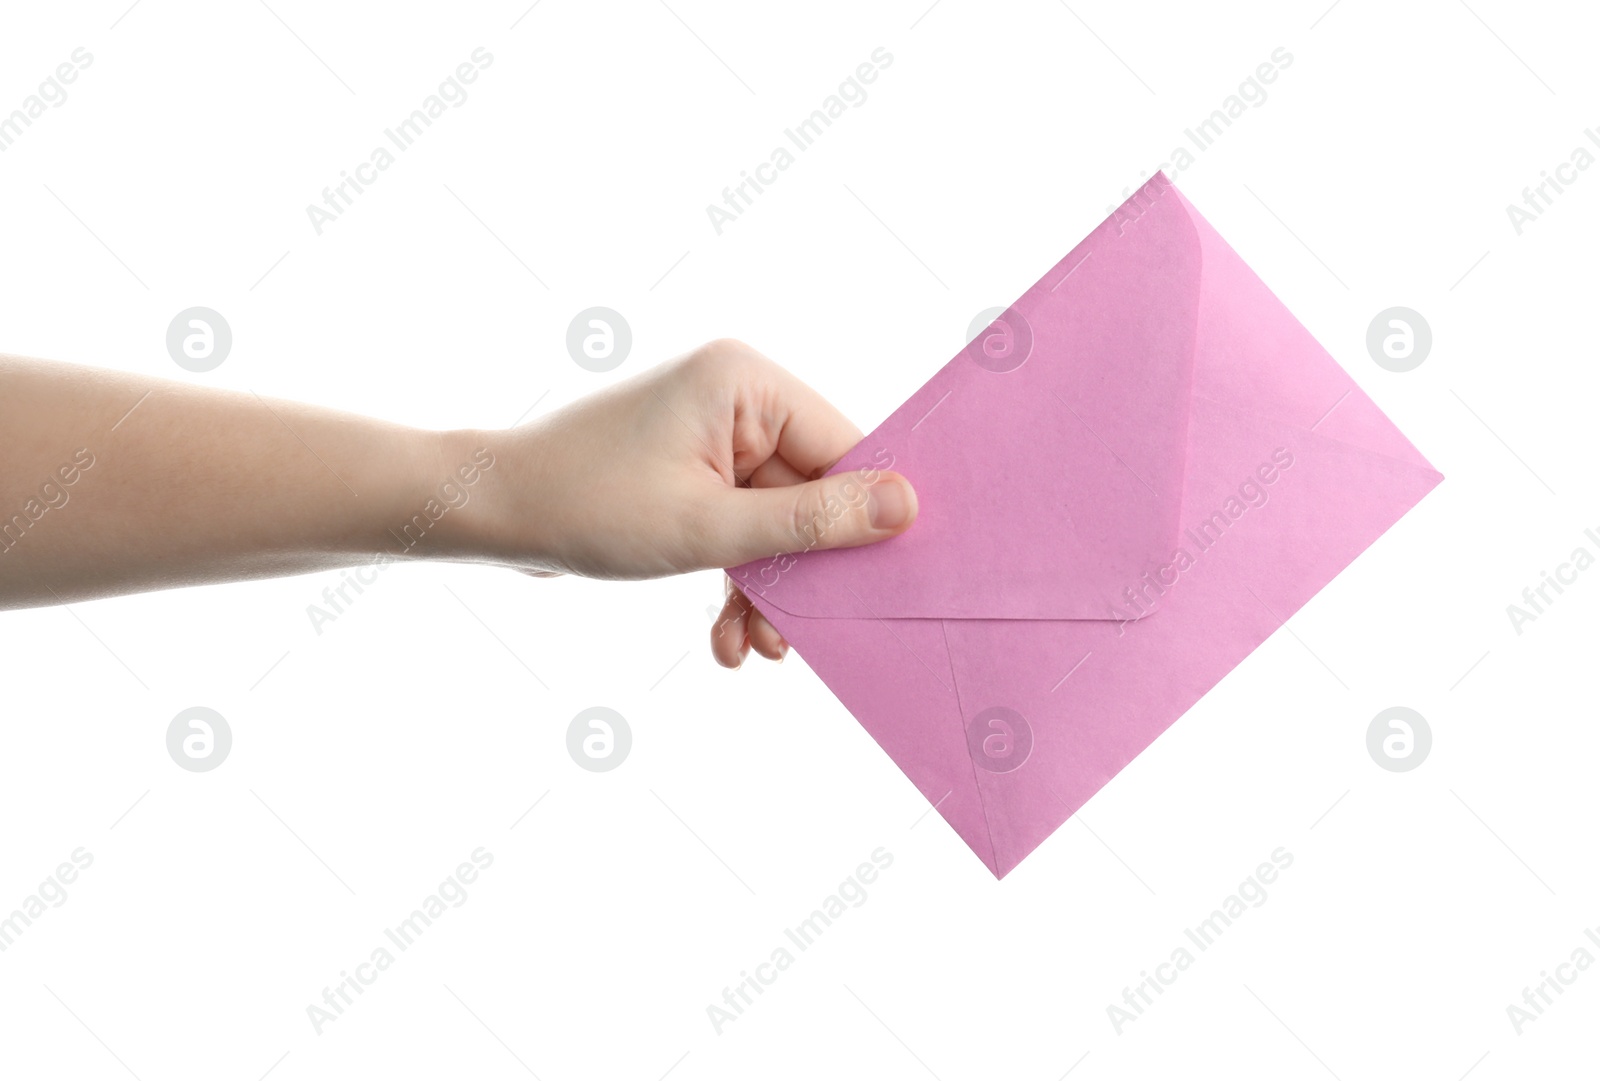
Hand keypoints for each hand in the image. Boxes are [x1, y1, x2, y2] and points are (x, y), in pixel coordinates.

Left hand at [449, 339, 917, 666]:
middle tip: (800, 638)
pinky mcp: (694, 470)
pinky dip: (736, 578)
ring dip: (769, 588)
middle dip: (802, 572)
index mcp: (747, 381)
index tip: (876, 586)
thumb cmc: (586, 504)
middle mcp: (737, 396)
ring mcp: (714, 435)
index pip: (846, 449)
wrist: (488, 512)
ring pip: (778, 520)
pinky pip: (741, 525)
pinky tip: (724, 638)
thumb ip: (811, 522)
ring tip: (756, 648)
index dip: (865, 521)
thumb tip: (907, 508)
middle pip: (814, 492)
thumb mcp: (709, 527)